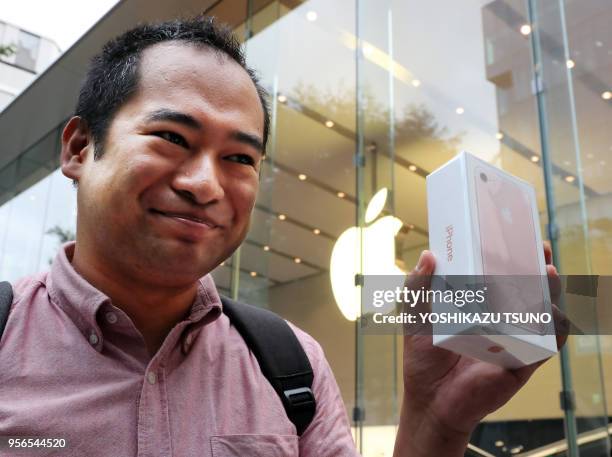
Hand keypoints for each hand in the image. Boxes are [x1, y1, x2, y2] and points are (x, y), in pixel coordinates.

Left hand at [393, 242, 566, 456]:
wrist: (429, 397)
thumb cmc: (423, 356)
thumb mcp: (416, 315)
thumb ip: (419, 286)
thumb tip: (428, 254)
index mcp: (478, 304)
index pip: (499, 275)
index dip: (510, 256)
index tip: (514, 235)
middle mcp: (500, 319)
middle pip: (527, 288)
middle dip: (536, 266)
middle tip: (538, 248)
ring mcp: (513, 340)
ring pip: (542, 312)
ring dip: (550, 291)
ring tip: (546, 272)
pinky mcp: (522, 363)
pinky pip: (546, 345)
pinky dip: (554, 328)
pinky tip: (550, 311)